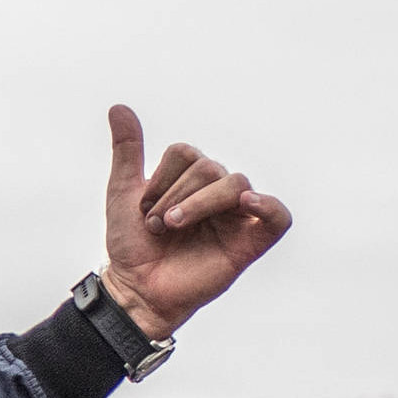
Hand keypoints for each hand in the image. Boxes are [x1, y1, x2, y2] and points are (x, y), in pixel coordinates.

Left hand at [100, 103, 290, 337]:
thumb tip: (119, 107)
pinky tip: (249, 202)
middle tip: (157, 225)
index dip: (162, 178)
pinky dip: (269, 205)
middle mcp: (216, 193)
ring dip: (199, 202)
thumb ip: (128, 151)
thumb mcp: (123, 192)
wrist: (137, 290)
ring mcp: (236, 216)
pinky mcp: (251, 242)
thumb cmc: (132, 245)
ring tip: (174, 225)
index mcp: (191, 180)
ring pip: (236, 183)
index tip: (142, 208)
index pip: (187, 154)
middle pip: (210, 167)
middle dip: (176, 194)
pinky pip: (278, 216)